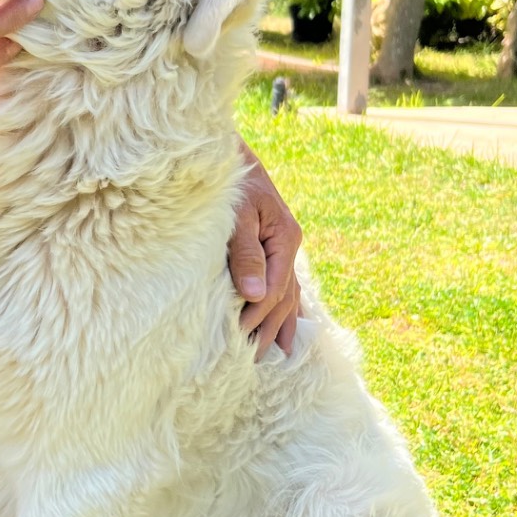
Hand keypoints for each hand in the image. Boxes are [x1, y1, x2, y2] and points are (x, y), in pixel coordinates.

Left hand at [228, 141, 302, 357]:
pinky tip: (289, 330)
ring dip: (280, 325)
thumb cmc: (231, 183)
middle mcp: (288, 246)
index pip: (272, 289)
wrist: (227, 155)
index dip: (256, 316)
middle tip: (252, 361)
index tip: (239, 340)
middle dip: (268, 329)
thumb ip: (244, 254)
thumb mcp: (237, 216)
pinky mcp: (275, 248)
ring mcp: (284, 248)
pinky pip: (286, 285)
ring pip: (287, 295)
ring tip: (275, 357)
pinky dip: (287, 309)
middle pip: (282, 297)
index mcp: (284, 238)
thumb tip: (254, 294)